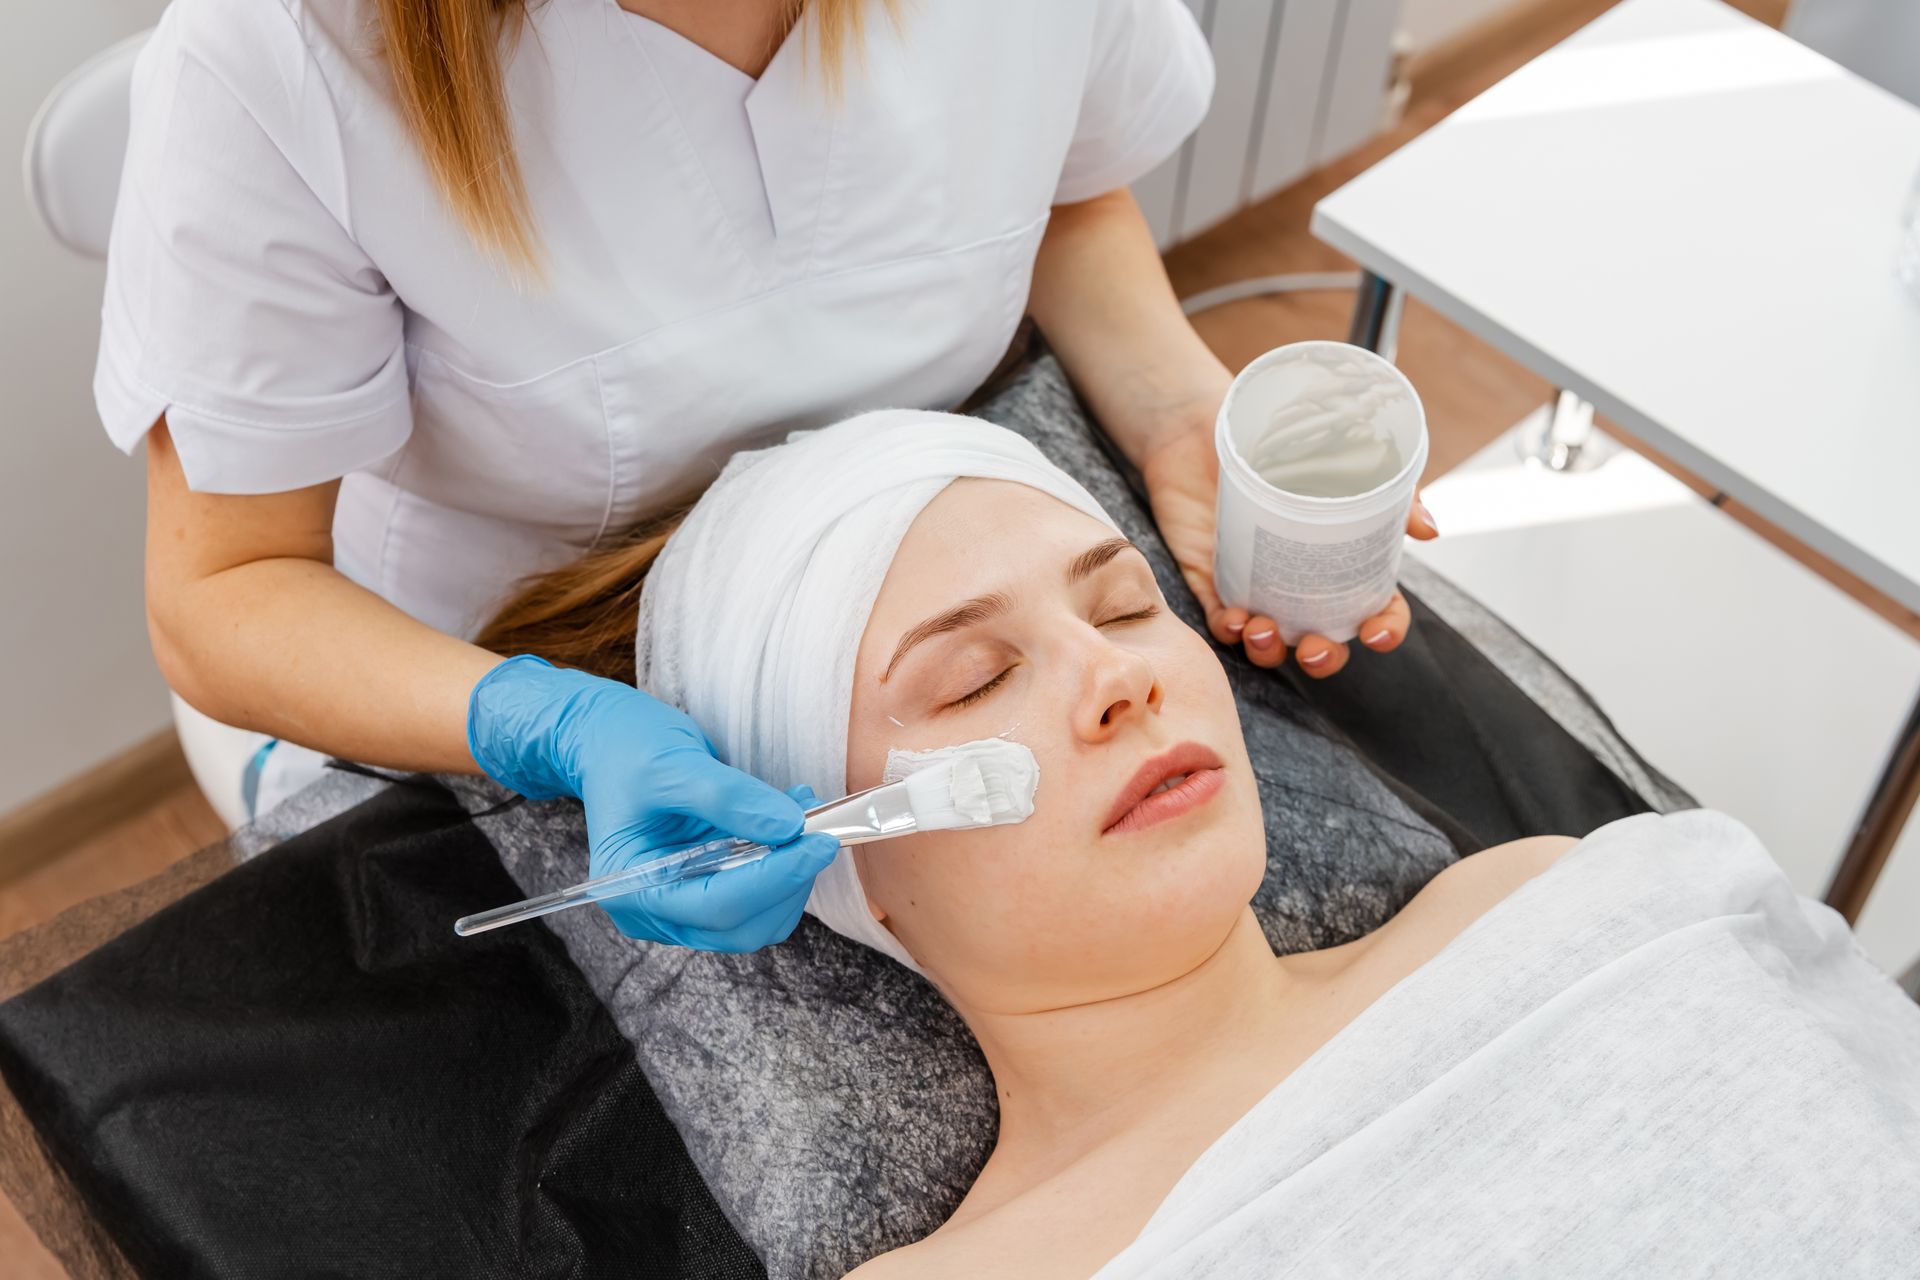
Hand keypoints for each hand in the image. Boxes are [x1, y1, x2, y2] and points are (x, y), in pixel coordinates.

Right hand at [467, 656, 839, 950]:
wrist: (604, 741)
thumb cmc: (623, 749)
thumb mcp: (673, 763)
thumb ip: (729, 798)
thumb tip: (789, 827)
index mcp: (632, 888)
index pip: (717, 905)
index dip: (776, 878)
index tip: (820, 841)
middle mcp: (656, 909)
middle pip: (742, 925)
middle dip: (788, 880)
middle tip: (820, 828)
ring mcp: (681, 902)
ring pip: (758, 917)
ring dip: (792, 872)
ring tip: (805, 812)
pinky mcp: (705, 886)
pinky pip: (757, 893)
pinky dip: (784, 862)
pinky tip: (790, 819)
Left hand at [1140, 426, 1439, 678]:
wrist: (1202, 418)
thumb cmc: (1279, 438)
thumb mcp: (1339, 455)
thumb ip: (1390, 490)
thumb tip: (1429, 531)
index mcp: (1342, 560)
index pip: (1375, 609)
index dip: (1385, 630)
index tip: (1376, 634)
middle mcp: (1303, 582)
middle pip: (1324, 640)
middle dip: (1324, 659)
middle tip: (1315, 650)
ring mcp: (1258, 585)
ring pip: (1270, 643)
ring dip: (1269, 652)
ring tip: (1262, 629)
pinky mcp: (1214, 580)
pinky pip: (1222, 623)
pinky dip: (1228, 631)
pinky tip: (1232, 620)